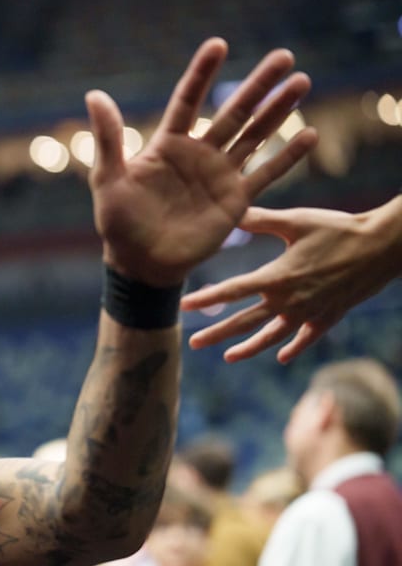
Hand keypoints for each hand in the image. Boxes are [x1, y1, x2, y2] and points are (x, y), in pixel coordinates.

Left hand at [88, 38, 317, 286]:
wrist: (141, 264)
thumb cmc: (119, 222)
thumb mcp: (108, 179)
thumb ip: (108, 138)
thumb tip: (95, 94)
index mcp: (168, 145)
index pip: (188, 100)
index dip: (202, 73)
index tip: (219, 44)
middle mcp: (199, 153)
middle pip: (234, 111)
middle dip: (259, 84)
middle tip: (284, 55)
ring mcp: (220, 175)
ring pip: (256, 134)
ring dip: (279, 110)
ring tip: (302, 81)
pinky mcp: (236, 200)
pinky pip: (266, 173)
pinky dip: (287, 155)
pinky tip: (308, 134)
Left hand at [182, 198, 401, 361]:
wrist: (384, 246)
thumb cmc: (338, 228)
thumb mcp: (296, 220)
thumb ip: (260, 219)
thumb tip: (230, 208)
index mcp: (277, 277)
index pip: (232, 291)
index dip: (206, 299)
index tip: (183, 306)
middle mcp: (290, 301)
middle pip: (245, 322)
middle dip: (217, 333)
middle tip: (193, 344)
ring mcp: (310, 313)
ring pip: (272, 337)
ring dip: (249, 348)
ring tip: (228, 357)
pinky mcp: (329, 317)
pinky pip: (306, 338)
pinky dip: (294, 347)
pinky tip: (282, 357)